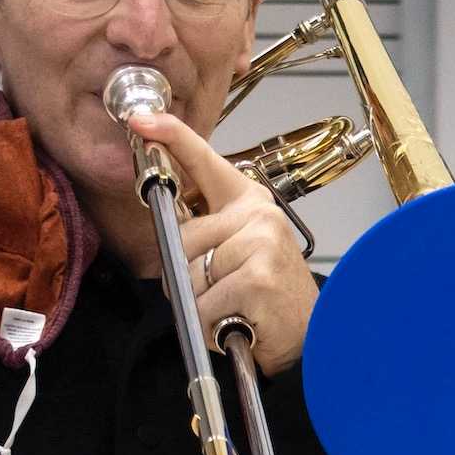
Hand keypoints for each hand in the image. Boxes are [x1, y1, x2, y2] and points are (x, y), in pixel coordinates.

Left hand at [128, 111, 317, 374]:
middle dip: (187, 275)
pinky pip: (204, 304)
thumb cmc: (267, 295)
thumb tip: (165, 229)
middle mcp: (258, 213)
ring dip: (201, 304)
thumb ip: (206, 232)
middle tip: (220, 292)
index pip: (205, 161)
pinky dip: (212, 324)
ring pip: (189, 274)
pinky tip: (238, 323)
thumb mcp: (239, 251)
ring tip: (232, 307)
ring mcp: (260, 242)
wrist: (312, 334)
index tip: (142, 120)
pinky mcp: (257, 277)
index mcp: (249, 201)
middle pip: (181, 238)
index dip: (172, 137)